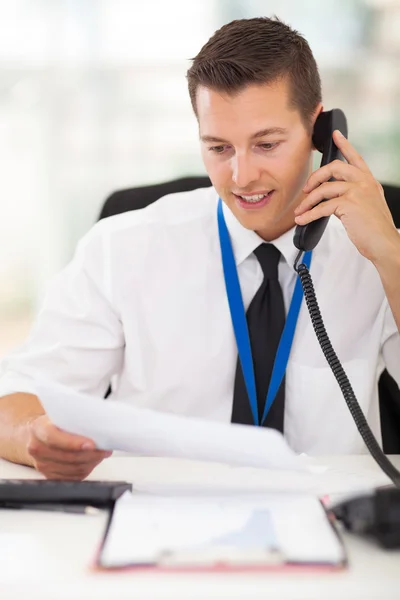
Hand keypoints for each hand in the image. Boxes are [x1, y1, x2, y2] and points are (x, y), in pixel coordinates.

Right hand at [26, 415, 111, 479]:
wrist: (35, 436)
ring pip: (73, 469)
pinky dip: (86, 469)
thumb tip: (97, 425)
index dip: (74, 443)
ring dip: (91, 462)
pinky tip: (92, 461)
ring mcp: (43, 465)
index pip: (54, 438)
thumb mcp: (59, 414)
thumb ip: (73, 418)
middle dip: (91, 454)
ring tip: (101, 453)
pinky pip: (73, 477)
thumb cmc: (51, 423)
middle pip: (68, 457)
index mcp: (38, 429)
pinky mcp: (50, 476)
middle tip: (105, 448)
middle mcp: (38, 448)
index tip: (91, 444)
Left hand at [294, 130, 399, 264]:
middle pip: (334, 167)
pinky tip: (303, 220)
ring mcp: (357, 192)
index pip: (355, 158)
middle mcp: (364, 182)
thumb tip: (332, 198)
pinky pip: (322, 207)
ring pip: (324, 189)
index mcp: (369, 181)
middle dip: (315, 177)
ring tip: (300, 211)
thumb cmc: (375, 229)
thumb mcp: (368, 205)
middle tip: (306, 189)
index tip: (335, 135)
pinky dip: (309, 214)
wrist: (384, 243)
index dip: (344, 145)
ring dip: (308, 201)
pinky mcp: (349, 204)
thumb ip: (354, 195)